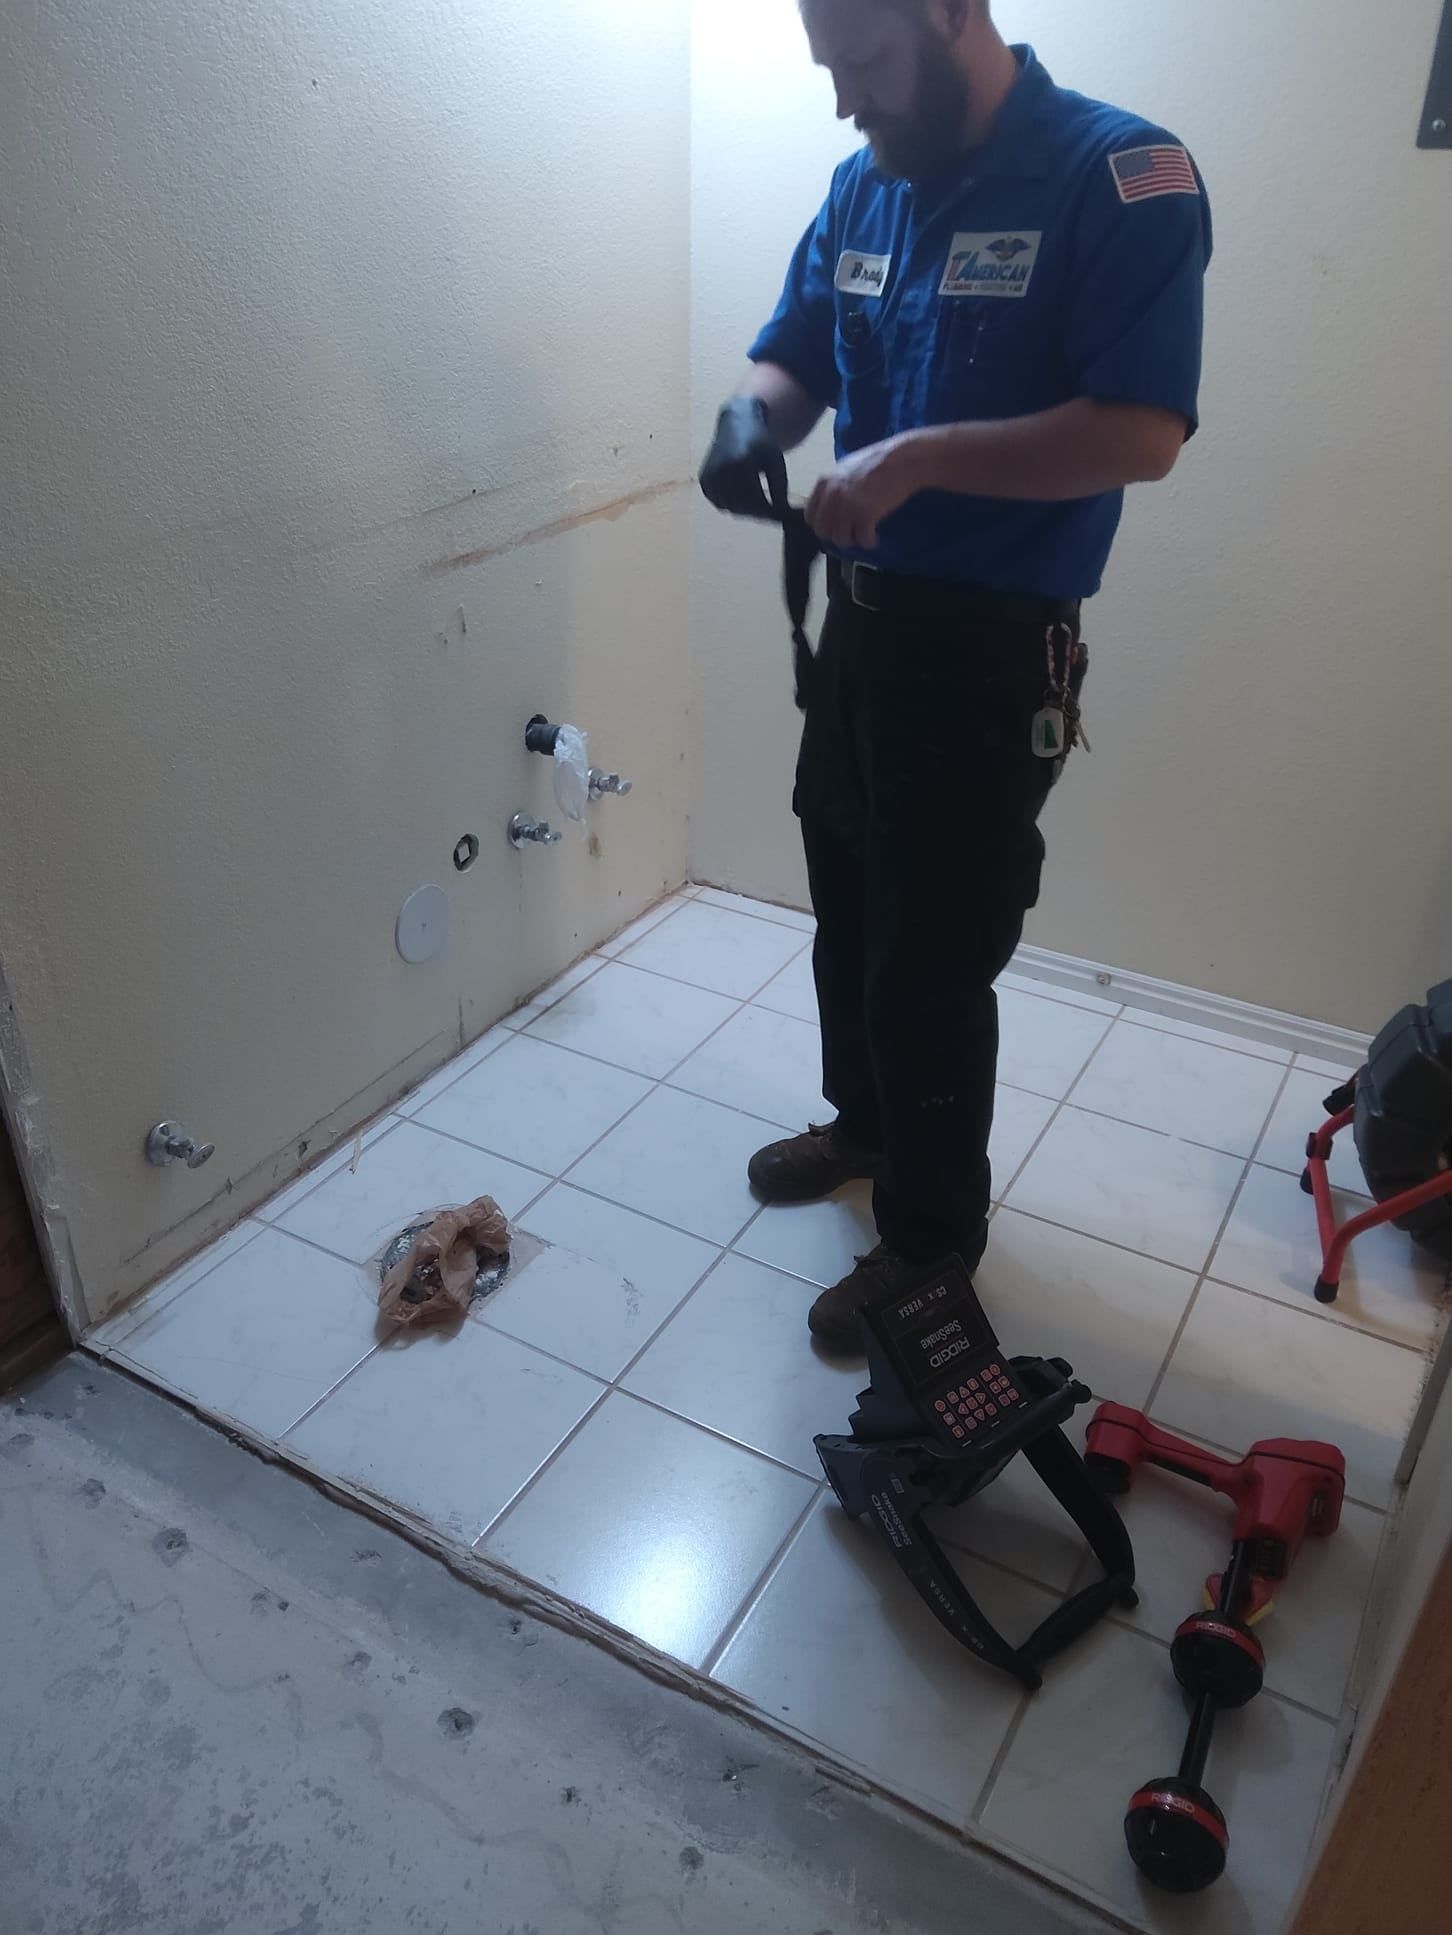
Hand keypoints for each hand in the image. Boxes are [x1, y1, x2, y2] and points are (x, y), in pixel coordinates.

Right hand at [699, 396, 788, 520]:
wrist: (736, 424)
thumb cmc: (760, 443)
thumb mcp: (776, 461)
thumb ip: (780, 488)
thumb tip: (784, 515)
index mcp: (741, 462)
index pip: (756, 500)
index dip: (770, 512)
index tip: (781, 517)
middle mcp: (722, 470)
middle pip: (743, 506)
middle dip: (760, 514)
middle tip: (771, 514)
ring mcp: (710, 476)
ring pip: (731, 508)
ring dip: (747, 511)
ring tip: (760, 505)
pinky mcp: (704, 481)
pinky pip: (720, 504)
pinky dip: (733, 506)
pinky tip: (744, 498)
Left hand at [805, 436, 920, 550]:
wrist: (903, 459)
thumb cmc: (880, 462)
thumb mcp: (847, 470)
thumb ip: (835, 487)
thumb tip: (832, 510)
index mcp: (824, 481)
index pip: (810, 516)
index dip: (823, 525)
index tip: (835, 527)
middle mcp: (831, 494)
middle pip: (823, 531)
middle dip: (837, 536)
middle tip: (852, 534)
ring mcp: (847, 505)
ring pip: (841, 538)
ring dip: (853, 541)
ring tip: (865, 535)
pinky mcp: (865, 514)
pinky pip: (861, 539)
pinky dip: (869, 542)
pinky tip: (874, 538)